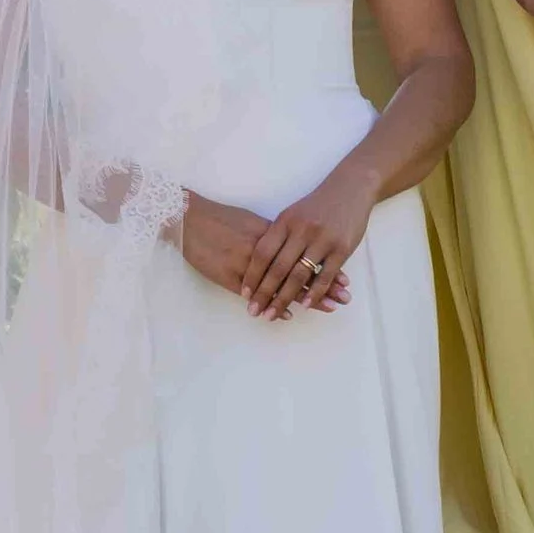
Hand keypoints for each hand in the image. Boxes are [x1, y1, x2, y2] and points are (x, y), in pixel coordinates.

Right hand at [180, 190, 349, 314]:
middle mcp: (263, 249)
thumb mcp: (251, 222)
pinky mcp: (229, 275)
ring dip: (306, 298)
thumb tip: (293, 248)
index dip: (325, 268)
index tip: (346, 280)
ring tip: (329, 309)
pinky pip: (257, 294)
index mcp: (271, 233)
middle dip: (325, 286)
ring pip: (283, 284)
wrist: (187, 217)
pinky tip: (290, 315)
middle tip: (345, 299)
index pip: (305, 254)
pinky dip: (275, 303)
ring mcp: (246, 263)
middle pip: (300, 270)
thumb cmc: (220, 218)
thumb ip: (273, 237)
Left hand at [240, 171, 372, 318]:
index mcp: (285, 222)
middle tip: (255, 312)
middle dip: (264, 293)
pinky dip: (314, 293)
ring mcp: (322, 239)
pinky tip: (304, 305)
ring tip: (273, 314)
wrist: (350, 188)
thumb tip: (259, 262)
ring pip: (299, 275)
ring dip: (285, 298)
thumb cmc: (317, 205)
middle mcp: (301, 230)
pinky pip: (325, 275)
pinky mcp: (341, 248)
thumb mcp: (292, 214)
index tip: (245, 294)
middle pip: (278, 268)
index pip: (263, 253)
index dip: (252, 275)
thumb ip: (277, 236)